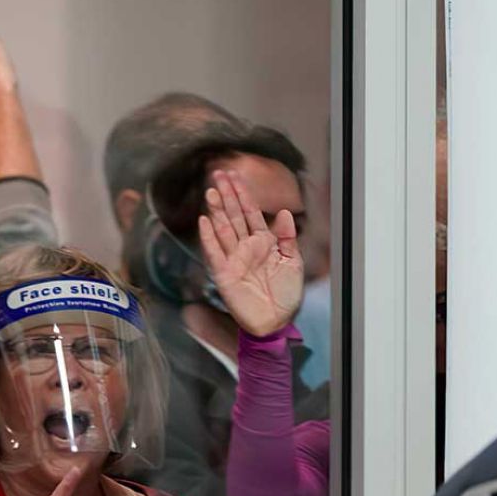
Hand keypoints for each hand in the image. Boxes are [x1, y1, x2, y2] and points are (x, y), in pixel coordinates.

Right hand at [198, 168, 304, 336]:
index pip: (250, 212)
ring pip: (223, 230)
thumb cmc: (285, 294)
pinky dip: (208, 238)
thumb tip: (284, 213)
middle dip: (226, 195)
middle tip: (217, 174)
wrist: (276, 321)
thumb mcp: (293, 262)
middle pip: (233, 216)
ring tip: (210, 192)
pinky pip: (214, 253)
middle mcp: (245, 247)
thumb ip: (287, 237)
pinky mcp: (224, 274)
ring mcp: (233, 259)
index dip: (242, 194)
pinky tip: (203, 221)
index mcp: (262, 242)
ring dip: (216, 211)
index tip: (234, 175)